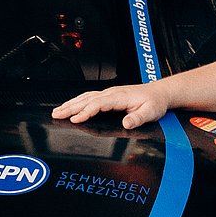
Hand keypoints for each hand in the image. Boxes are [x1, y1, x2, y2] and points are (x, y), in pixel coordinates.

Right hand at [53, 81, 168, 127]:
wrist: (159, 93)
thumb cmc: (154, 103)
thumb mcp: (150, 112)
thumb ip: (138, 119)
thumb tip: (126, 123)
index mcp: (120, 97)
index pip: (98, 104)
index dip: (85, 112)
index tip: (75, 119)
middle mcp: (112, 93)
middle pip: (87, 99)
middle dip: (70, 107)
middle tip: (56, 114)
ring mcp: (109, 93)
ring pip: (86, 97)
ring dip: (71, 104)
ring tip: (57, 110)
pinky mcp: (109, 96)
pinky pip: (89, 97)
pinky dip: (78, 101)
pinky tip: (71, 105)